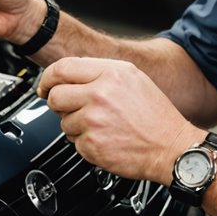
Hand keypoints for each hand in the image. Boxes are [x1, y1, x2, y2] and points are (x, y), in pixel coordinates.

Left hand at [38, 57, 203, 182]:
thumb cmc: (155, 115)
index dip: (47, 78)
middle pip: (56, 96)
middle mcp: (100, 95)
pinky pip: (73, 142)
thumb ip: (100, 72)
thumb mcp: (132, 79)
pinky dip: (85, 142)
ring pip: (63, 122)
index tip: (45, 86)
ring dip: (75, 125)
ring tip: (101, 125)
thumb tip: (69, 75)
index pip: (62, 68)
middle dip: (58, 104)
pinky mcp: (92, 145)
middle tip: (72, 108)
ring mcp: (94, 121)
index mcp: (111, 74)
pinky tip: (105, 138)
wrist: (172, 147)